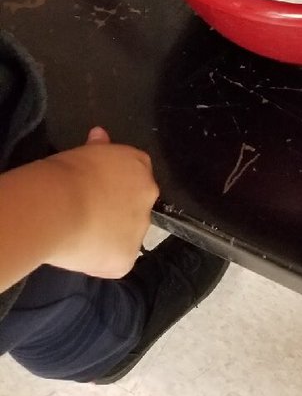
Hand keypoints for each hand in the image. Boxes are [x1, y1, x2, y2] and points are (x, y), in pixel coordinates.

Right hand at [39, 126, 158, 278]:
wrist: (58, 206)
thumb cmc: (66, 174)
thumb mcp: (84, 152)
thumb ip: (99, 147)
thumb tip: (100, 134)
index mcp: (139, 165)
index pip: (134, 177)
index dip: (113, 188)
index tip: (94, 194)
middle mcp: (148, 194)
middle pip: (135, 207)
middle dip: (116, 213)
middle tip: (86, 216)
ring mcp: (140, 228)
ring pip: (126, 236)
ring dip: (109, 238)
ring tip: (79, 235)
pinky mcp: (127, 258)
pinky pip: (115, 262)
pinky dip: (100, 261)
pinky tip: (79, 253)